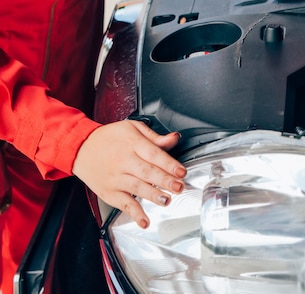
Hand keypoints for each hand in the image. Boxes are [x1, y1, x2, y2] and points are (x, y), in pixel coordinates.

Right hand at [72, 120, 186, 228]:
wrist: (79, 147)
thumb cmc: (109, 138)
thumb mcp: (132, 128)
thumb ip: (155, 137)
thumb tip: (175, 138)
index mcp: (133, 143)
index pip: (154, 154)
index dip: (169, 163)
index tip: (182, 172)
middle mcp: (124, 161)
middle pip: (147, 172)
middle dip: (165, 181)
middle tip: (179, 187)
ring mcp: (115, 178)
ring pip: (136, 188)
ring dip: (153, 195)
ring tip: (166, 200)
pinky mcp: (109, 192)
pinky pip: (123, 204)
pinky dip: (134, 214)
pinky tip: (145, 221)